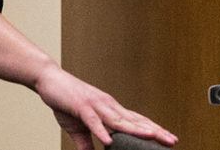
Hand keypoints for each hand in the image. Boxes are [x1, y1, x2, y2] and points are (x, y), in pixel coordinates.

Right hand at [35, 62, 176, 148]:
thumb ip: (86, 142)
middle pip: (133, 120)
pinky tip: (108, 141)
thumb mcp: (77, 126)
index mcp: (109, 109)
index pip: (135, 121)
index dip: (152, 130)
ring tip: (151, 136)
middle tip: (171, 140)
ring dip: (135, 129)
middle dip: (153, 131)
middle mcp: (107, 106)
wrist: (48, 78)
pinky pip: (92, 120)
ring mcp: (95, 105)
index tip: (169, 139)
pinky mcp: (80, 106)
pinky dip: (100, 131)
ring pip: (118, 120)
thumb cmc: (64, 99)